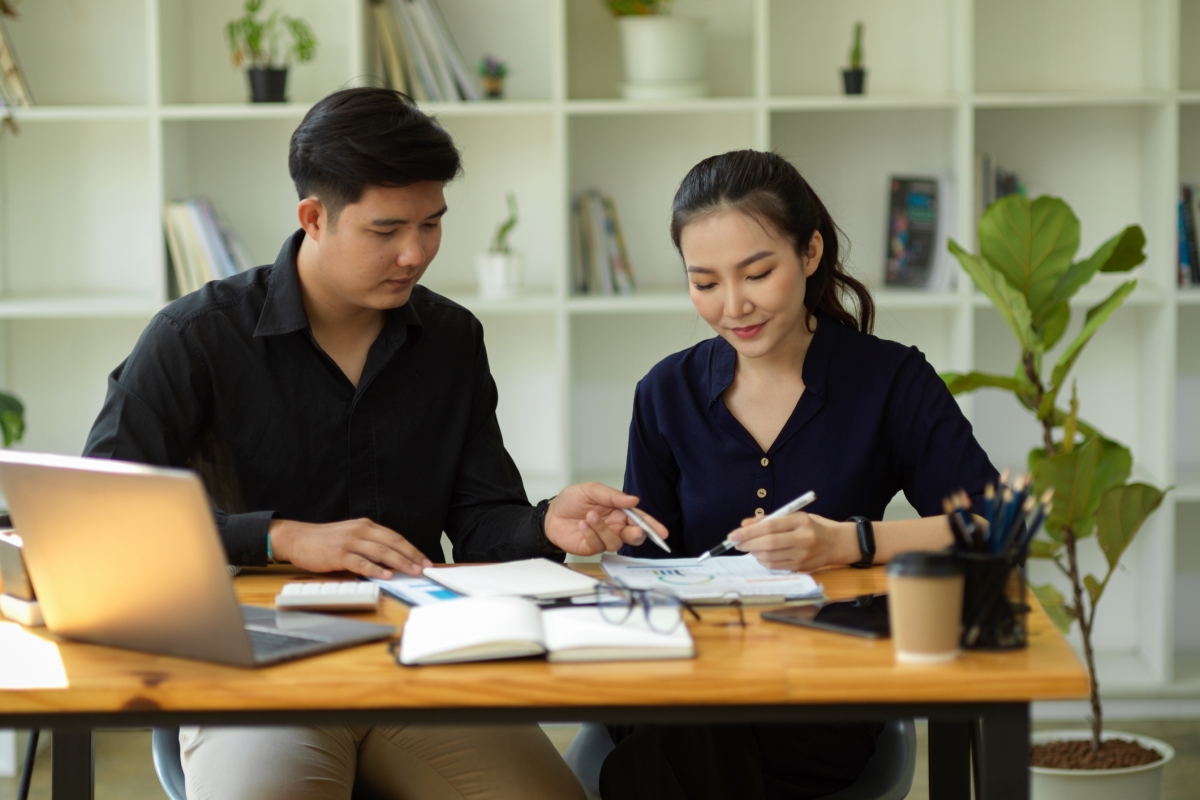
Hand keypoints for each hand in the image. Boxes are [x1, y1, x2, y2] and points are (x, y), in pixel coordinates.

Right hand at [269, 518, 432, 578]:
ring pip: (381, 551)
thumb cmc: (326, 540)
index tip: (424, 559)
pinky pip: (361, 562)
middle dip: (411, 555)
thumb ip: (369, 544)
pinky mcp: (339, 554)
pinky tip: (386, 575)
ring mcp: (350, 542)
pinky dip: (375, 569)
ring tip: (412, 571)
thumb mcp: (351, 536)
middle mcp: (360, 531)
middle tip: (424, 567)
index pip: (395, 536)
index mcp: (366, 526)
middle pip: (392, 542)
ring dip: (399, 562)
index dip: (411, 548)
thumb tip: (391, 560)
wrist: (299, 538)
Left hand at [544, 483, 668, 555]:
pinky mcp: (591, 548)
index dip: (652, 526)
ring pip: (615, 542)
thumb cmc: (572, 500)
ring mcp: (603, 539)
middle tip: (635, 531)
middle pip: (633, 536)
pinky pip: (598, 545)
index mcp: (619, 512)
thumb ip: (613, 496)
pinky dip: (591, 534)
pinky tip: (583, 524)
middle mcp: (614, 527)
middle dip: (637, 535)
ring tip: (590, 516)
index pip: (639, 520)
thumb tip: (634, 500)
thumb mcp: (592, 490)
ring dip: (604, 529)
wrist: (550, 514)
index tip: (661, 532)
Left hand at [728, 512, 854, 571]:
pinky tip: (760, 555)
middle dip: (748, 544)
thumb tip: (744, 525)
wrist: (834, 543)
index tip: (734, 534)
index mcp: (800, 521)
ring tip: (748, 548)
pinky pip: (775, 566)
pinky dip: (763, 560)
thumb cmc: (809, 527)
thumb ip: (768, 520)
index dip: (749, 532)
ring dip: (754, 553)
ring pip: (770, 556)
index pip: (770, 527)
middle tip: (736, 543)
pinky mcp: (801, 567)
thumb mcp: (792, 517)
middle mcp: (803, 538)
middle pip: (769, 543)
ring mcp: (803, 555)